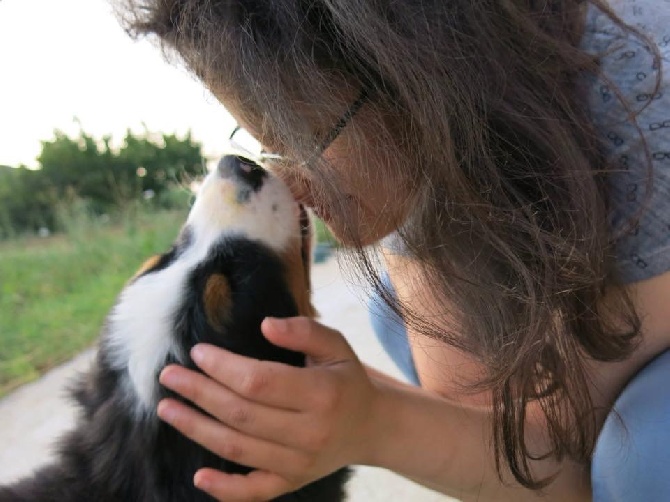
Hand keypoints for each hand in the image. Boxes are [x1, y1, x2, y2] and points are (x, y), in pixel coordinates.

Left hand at [156, 316, 381, 500]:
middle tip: (169, 376)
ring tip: (168, 408)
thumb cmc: (346, 379)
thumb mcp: (336, 345)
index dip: (223, 367)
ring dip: (196, 429)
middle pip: (241, 414)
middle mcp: (310, 433)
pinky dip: (224, 489)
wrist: (370, 427)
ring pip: (238, 449)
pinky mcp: (292, 482)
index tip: (198, 352)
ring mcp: (300, 463)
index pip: (259, 381)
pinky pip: (254, 492)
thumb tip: (265, 325)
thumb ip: (304, 330)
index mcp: (322, 394)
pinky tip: (198, 475)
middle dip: (199, 393)